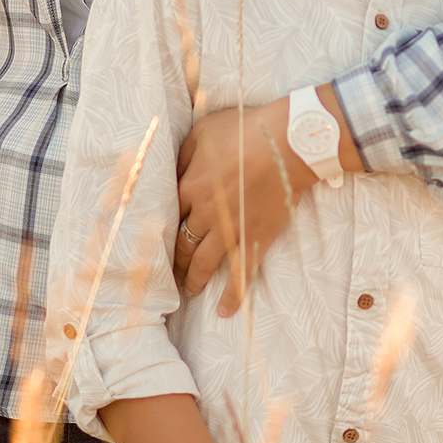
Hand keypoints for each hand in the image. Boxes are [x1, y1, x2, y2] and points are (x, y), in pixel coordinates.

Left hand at [175, 98, 316, 316]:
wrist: (288, 144)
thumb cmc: (246, 130)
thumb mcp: (204, 131)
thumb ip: (184, 152)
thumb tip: (174, 168)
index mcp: (190, 186)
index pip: (167, 214)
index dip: (161, 228)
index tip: (154, 240)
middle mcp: (205, 213)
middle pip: (182, 243)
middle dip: (173, 260)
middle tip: (168, 272)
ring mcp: (230, 229)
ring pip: (203, 263)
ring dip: (193, 279)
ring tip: (188, 291)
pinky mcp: (256, 238)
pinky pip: (241, 273)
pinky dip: (232, 295)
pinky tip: (225, 312)